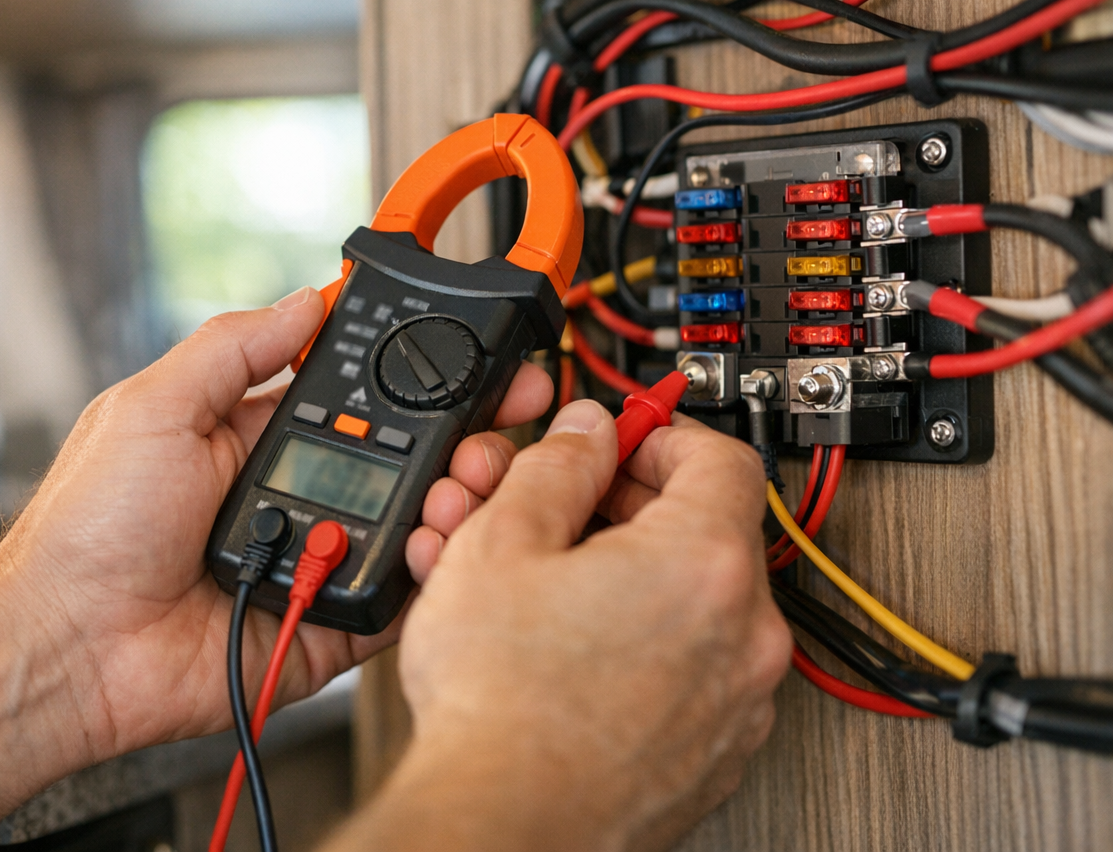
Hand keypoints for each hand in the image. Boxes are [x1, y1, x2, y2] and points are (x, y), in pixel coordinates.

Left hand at [0, 287, 553, 763]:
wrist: (66, 648)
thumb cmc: (86, 531)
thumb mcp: (152, 407)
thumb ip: (232, 350)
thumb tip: (303, 298)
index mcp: (254, 436)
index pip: (357, 395)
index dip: (416, 378)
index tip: (471, 362)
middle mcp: (296, 495)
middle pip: (406, 460)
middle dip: (461, 441)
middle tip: (488, 437)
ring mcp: (316, 560)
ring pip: (415, 527)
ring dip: (455, 503)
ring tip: (461, 492)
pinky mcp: (327, 624)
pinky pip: (399, 600)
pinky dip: (431, 577)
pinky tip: (437, 549)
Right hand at [328, 400, 790, 851]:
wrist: (502, 822)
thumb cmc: (500, 704)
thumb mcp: (501, 541)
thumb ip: (556, 466)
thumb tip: (584, 433)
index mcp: (705, 564)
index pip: (722, 457)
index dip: (663, 432)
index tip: (624, 438)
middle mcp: (745, 635)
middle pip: (711, 531)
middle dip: (638, 507)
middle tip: (573, 510)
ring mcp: (738, 703)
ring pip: (699, 606)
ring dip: (637, 577)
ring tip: (556, 586)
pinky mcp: (715, 754)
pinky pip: (694, 671)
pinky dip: (648, 645)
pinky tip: (576, 649)